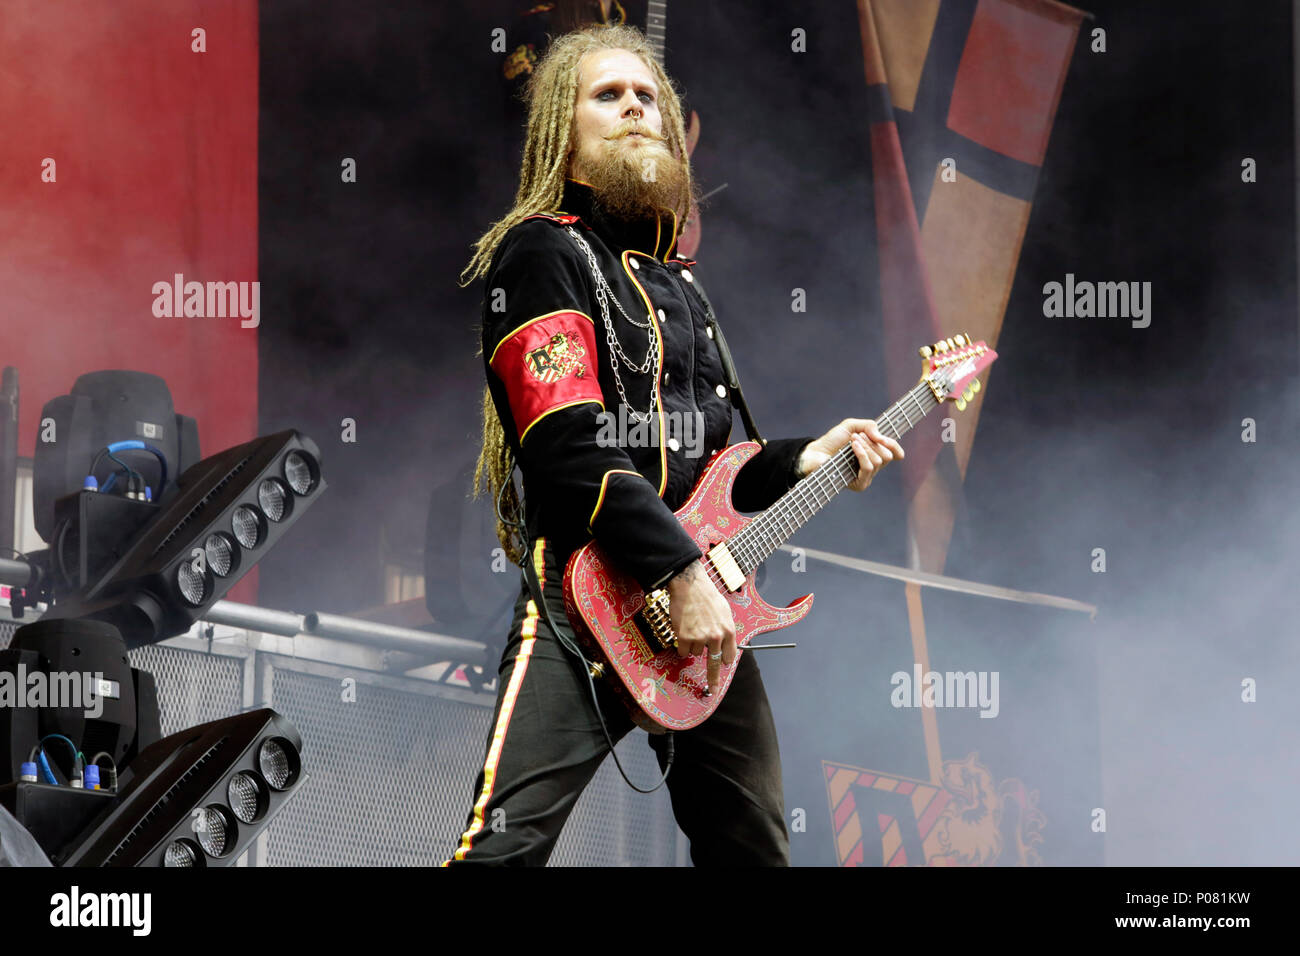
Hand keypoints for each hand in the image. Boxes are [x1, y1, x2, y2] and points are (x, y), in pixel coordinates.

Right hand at [665, 561, 735, 693]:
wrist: (689, 585)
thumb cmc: (707, 596)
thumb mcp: (724, 612)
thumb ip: (726, 629)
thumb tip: (726, 644)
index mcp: (728, 631)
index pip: (728, 656)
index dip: (723, 660)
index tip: (721, 668)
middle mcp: (716, 637)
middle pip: (713, 663)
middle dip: (713, 678)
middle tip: (713, 688)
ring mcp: (700, 638)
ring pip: (695, 652)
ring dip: (692, 644)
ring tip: (692, 626)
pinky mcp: (684, 637)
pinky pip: (683, 651)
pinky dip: (681, 645)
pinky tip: (683, 630)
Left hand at [797, 418, 903, 491]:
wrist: (815, 452)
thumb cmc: (832, 441)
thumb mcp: (851, 426)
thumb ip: (869, 426)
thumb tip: (881, 438)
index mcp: (875, 454)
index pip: (895, 453)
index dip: (894, 445)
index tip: (884, 438)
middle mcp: (873, 467)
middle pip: (887, 455)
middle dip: (873, 442)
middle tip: (857, 436)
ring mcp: (867, 477)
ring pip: (878, 460)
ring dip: (865, 446)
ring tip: (852, 441)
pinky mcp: (860, 484)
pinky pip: (868, 467)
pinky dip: (862, 454)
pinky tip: (854, 446)